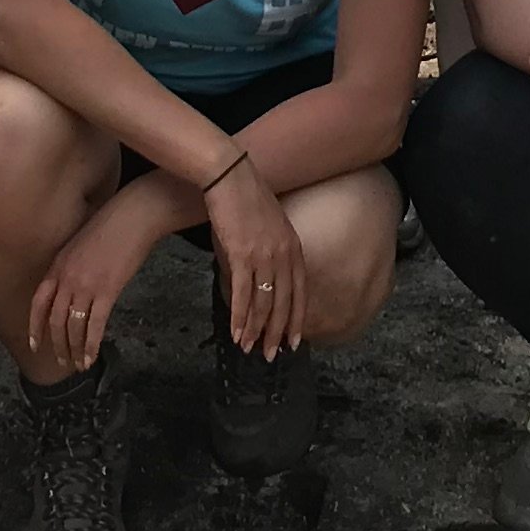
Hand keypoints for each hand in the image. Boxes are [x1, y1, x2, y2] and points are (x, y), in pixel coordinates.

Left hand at [30, 184, 177, 371]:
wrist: (133, 215)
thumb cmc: (111, 226)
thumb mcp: (80, 244)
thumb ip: (70, 267)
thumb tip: (70, 290)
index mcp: (58, 265)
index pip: (39, 303)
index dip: (35, 327)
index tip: (34, 345)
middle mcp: (67, 278)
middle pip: (55, 320)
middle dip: (57, 345)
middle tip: (62, 361)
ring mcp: (85, 285)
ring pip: (73, 327)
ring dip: (74, 350)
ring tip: (78, 364)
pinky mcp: (107, 291)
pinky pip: (95, 325)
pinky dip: (91, 345)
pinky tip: (92, 357)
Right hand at [202, 158, 309, 360]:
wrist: (228, 175)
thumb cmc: (244, 197)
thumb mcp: (269, 223)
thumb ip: (273, 248)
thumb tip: (264, 273)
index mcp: (293, 245)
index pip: (300, 291)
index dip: (297, 318)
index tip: (294, 340)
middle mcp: (283, 253)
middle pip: (283, 303)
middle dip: (277, 333)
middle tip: (272, 355)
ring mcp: (264, 255)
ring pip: (263, 303)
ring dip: (255, 330)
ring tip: (249, 349)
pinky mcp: (242, 255)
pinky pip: (243, 295)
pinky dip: (240, 318)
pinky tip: (236, 333)